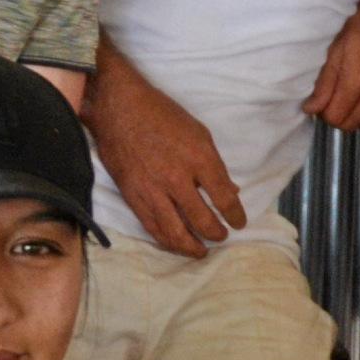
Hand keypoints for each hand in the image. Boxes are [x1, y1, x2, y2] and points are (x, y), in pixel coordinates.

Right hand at [87, 60, 244, 257]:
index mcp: (199, 159)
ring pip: (176, 232)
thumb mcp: (199, 133)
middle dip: (216, 234)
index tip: (239, 222)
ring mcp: (153, 190)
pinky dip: (167, 240)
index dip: (235, 216)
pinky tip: (176, 243)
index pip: (224, 199)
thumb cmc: (162, 115)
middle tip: (221, 237)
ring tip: (200, 251)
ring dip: (192, 246)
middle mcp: (177, 178)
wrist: (120, 108)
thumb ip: (214, 165)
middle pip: (202, 221)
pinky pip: (152, 227)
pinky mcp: (133, 196)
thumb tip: (230, 191)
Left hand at [301, 0, 359, 132]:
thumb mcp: (336, 48)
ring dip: (354, 114)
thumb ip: (324, 83)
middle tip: (332, 100)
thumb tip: (311, 109)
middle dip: (338, 116)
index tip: (320, 103)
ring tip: (349, 96)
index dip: (324, 113)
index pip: (336, 116)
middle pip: (351, 124)